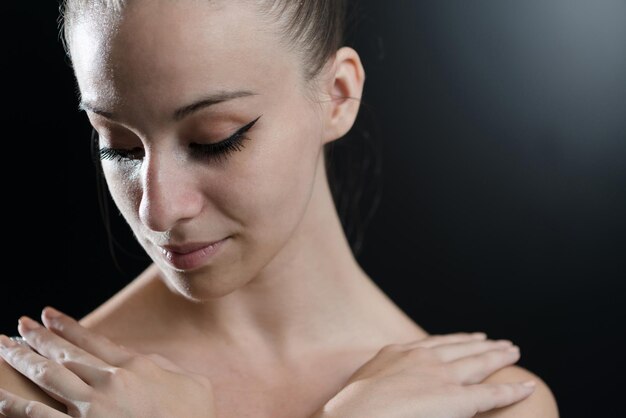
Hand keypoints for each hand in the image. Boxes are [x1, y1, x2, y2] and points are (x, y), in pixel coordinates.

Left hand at [0, 307, 215, 417]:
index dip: (67, 325)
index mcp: (135, 366)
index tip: (47, 314)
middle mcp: (109, 381)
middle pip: (65, 354)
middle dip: (39, 338)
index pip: (93, 339)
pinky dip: (14, 406)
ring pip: (48, 377)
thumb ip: (166, 368)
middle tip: (18, 325)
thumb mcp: (193, 384)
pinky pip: (39, 417)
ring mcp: (92, 409)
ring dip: (22, 360)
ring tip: (3, 347)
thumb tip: (145, 360)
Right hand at [312, 333, 535, 417]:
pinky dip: (511, 390)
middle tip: (498, 341)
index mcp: (399, 352)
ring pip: (479, 363)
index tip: (469, 337)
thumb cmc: (352, 408)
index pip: (435, 342)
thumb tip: (388, 389)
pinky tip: (526, 386)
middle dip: (481, 344)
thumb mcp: (365, 383)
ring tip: (512, 351)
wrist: (355, 416)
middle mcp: (423, 358)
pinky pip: (492, 393)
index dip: (456, 340)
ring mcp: (441, 376)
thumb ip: (383, 380)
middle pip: (461, 347)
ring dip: (498, 356)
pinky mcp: (456, 398)